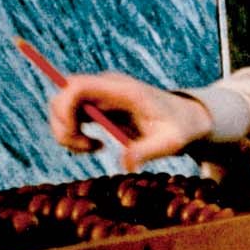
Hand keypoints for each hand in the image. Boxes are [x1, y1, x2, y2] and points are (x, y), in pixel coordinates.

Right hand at [48, 72, 211, 172]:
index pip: (77, 85)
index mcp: (123, 90)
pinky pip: (70, 116)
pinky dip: (73, 134)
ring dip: (67, 132)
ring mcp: (101, 95)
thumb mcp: (171, 142)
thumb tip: (126, 164)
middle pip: (62, 96)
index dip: (64, 109)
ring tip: (94, 147)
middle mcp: (107, 87)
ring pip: (62, 106)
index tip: (75, 136)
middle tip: (85, 148)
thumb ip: (148, 151)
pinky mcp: (98, 106)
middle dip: (62, 125)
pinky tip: (96, 145)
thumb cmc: (181, 128)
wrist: (187, 119)